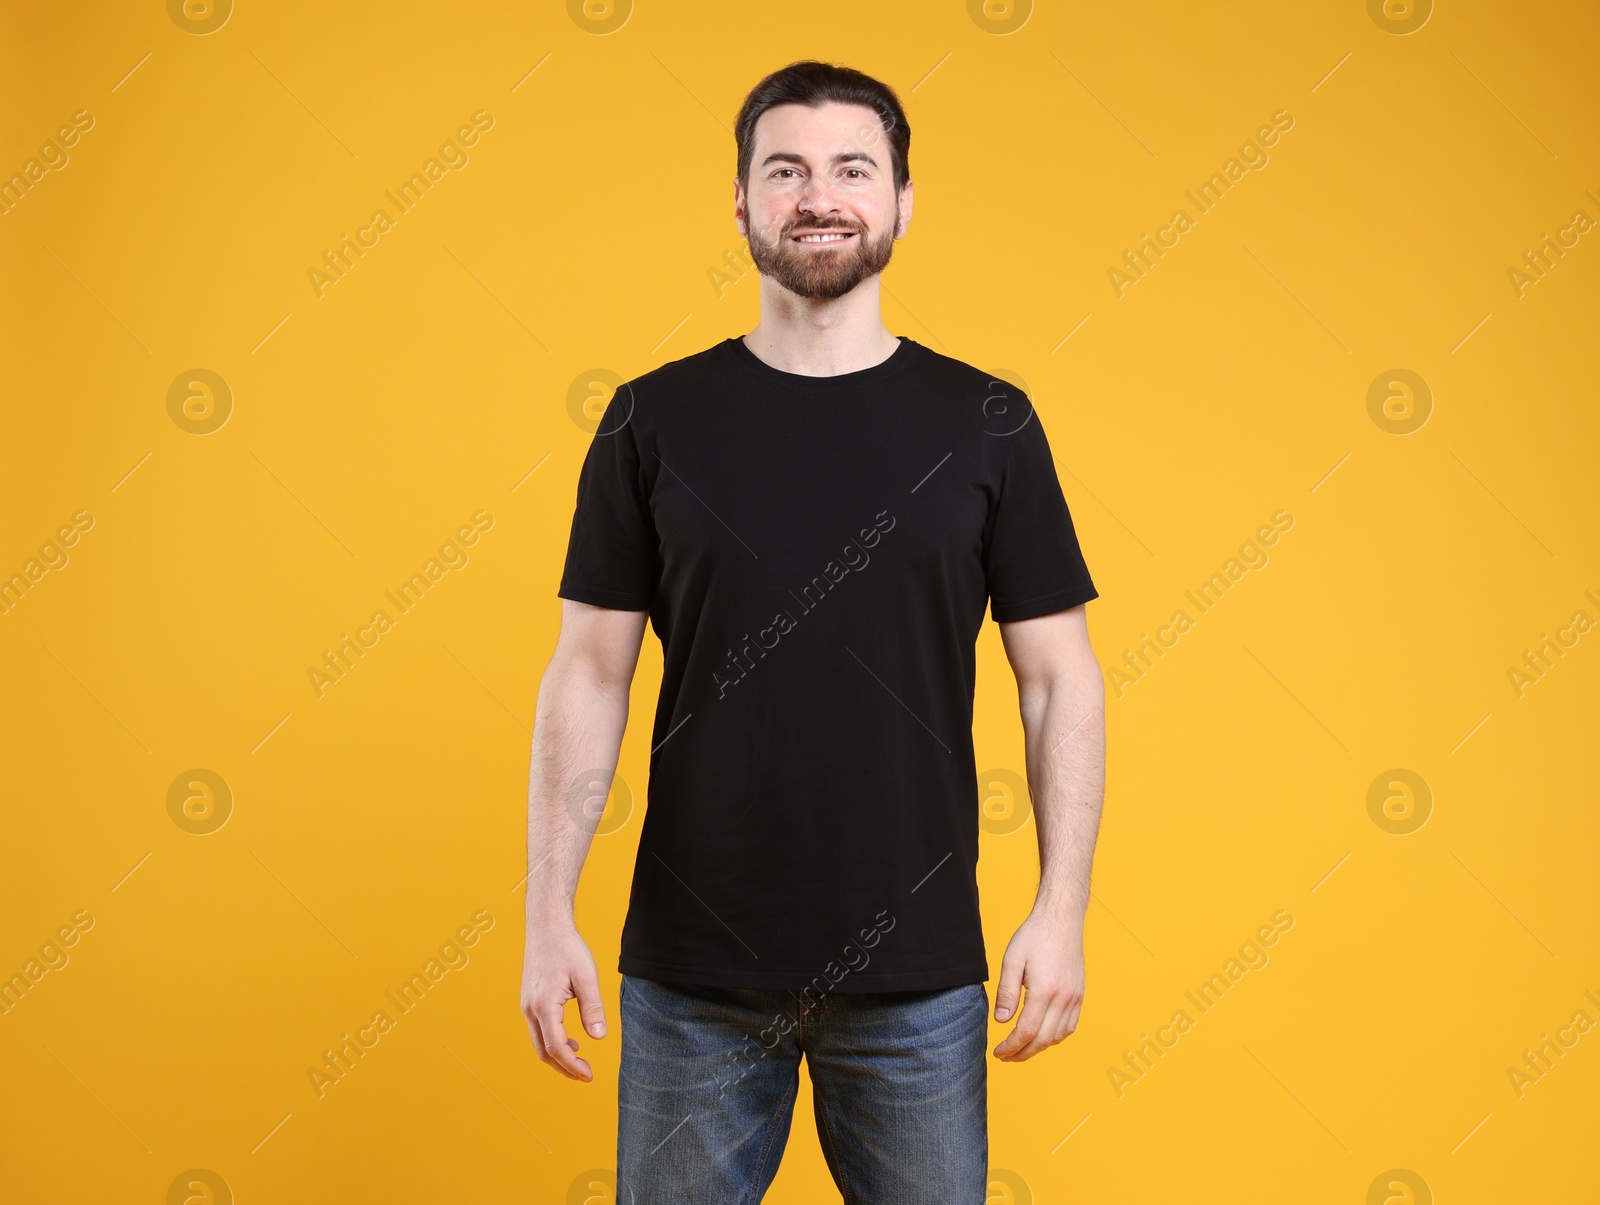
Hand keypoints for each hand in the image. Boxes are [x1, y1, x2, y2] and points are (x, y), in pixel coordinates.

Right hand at [521, 918, 606, 1081]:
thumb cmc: (567, 948)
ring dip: (558, 1056)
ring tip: (580, 1062)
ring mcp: (527, 1006)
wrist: (546, 927)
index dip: (573, 1066)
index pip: (557, 1048)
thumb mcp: (586, 976)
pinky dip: (552, 1042)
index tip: (590, 1075)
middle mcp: (530, 1009)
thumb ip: (592, 1008)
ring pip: (538, 1043)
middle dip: (564, 1068)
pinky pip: (538, 1030)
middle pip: (544, 1052)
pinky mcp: (529, 1001)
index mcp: (544, 1006)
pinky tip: (571, 1040)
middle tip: (586, 1075)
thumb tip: (599, 1037)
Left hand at [991, 910, 1084, 1061]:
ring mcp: (1075, 997)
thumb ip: (1007, 992)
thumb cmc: (1034, 936)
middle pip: (1043, 1040)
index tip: (998, 1052)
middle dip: (1023, 1053)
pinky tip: (1040, 1034)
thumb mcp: (1012, 960)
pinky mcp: (1080, 995)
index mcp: (1044, 990)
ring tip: (1020, 1048)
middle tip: (1006, 1056)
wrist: (1061, 920)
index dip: (1011, 1047)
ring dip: (1039, 1047)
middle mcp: (1064, 998)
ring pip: (1058, 1036)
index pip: (1027, 1031)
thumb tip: (1002, 1021)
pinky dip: (1054, 1037)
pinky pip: (1069, 1026)